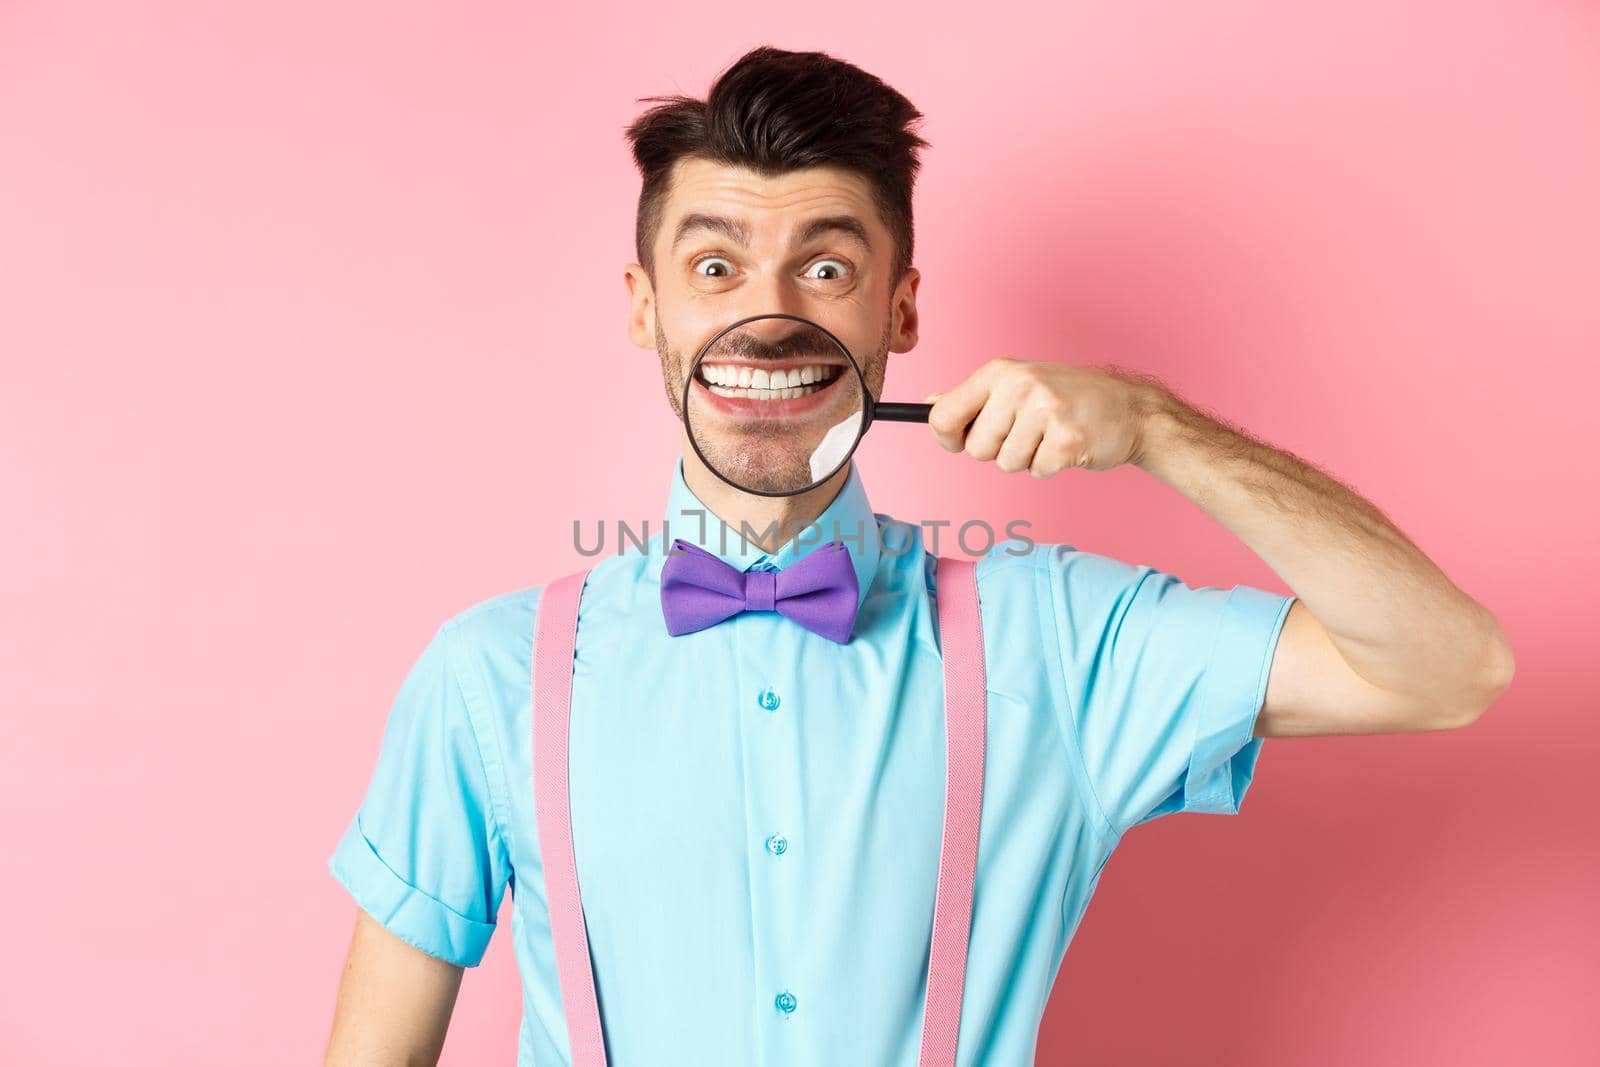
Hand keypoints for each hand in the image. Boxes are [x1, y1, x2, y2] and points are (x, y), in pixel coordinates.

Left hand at [923, 358, 1165, 476]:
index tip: (960, 441)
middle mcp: (1019, 386)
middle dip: (998, 450)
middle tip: (1028, 431)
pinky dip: (1050, 466)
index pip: (942, 416)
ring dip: (1027, 458)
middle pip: (975, 449)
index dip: (947, 438)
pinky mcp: (1067, 440)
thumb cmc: (1067, 397)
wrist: (1129, 408)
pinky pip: (1036, 472)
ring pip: (1006, 464)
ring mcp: (1045, 412)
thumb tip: (927, 405)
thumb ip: (972, 398)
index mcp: (999, 372)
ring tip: (1050, 435)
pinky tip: (1067, 445)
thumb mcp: (1016, 384)